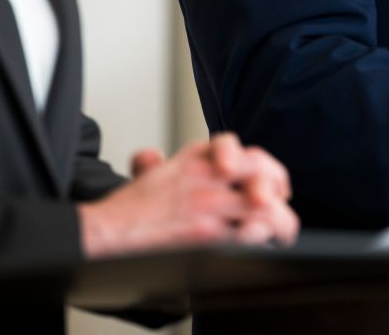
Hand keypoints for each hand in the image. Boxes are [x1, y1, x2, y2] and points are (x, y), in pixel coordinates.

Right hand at [78, 132, 299, 257]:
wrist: (107, 232)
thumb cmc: (128, 210)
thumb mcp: (149, 172)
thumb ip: (160, 162)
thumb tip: (151, 157)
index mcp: (194, 157)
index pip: (240, 148)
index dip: (264, 164)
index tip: (272, 181)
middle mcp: (206, 174)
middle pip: (261, 172)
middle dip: (278, 189)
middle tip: (282, 205)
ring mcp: (208, 202)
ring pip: (263, 203)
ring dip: (277, 218)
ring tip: (281, 231)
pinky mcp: (207, 232)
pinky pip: (248, 232)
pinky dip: (259, 236)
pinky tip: (260, 241)